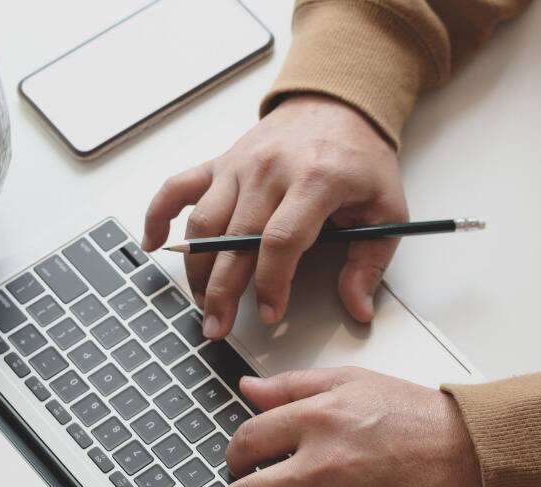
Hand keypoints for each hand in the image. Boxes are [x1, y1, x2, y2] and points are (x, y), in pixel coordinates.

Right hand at [142, 95, 407, 335]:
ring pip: (204, 222)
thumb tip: (358, 308)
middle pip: (235, 239)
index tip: (271, 313)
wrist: (338, 105)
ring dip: (196, 268)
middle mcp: (271, 170)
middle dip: (223, 291)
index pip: (282, 240)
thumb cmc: (361, 160)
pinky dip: (158, 214)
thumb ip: (370, 262)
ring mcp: (240, 165)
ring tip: (203, 303)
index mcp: (316, 180)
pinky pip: (178, 187)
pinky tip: (153, 244)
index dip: (271, 283)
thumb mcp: (387, 209)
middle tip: (219, 327)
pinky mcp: (221, 161)